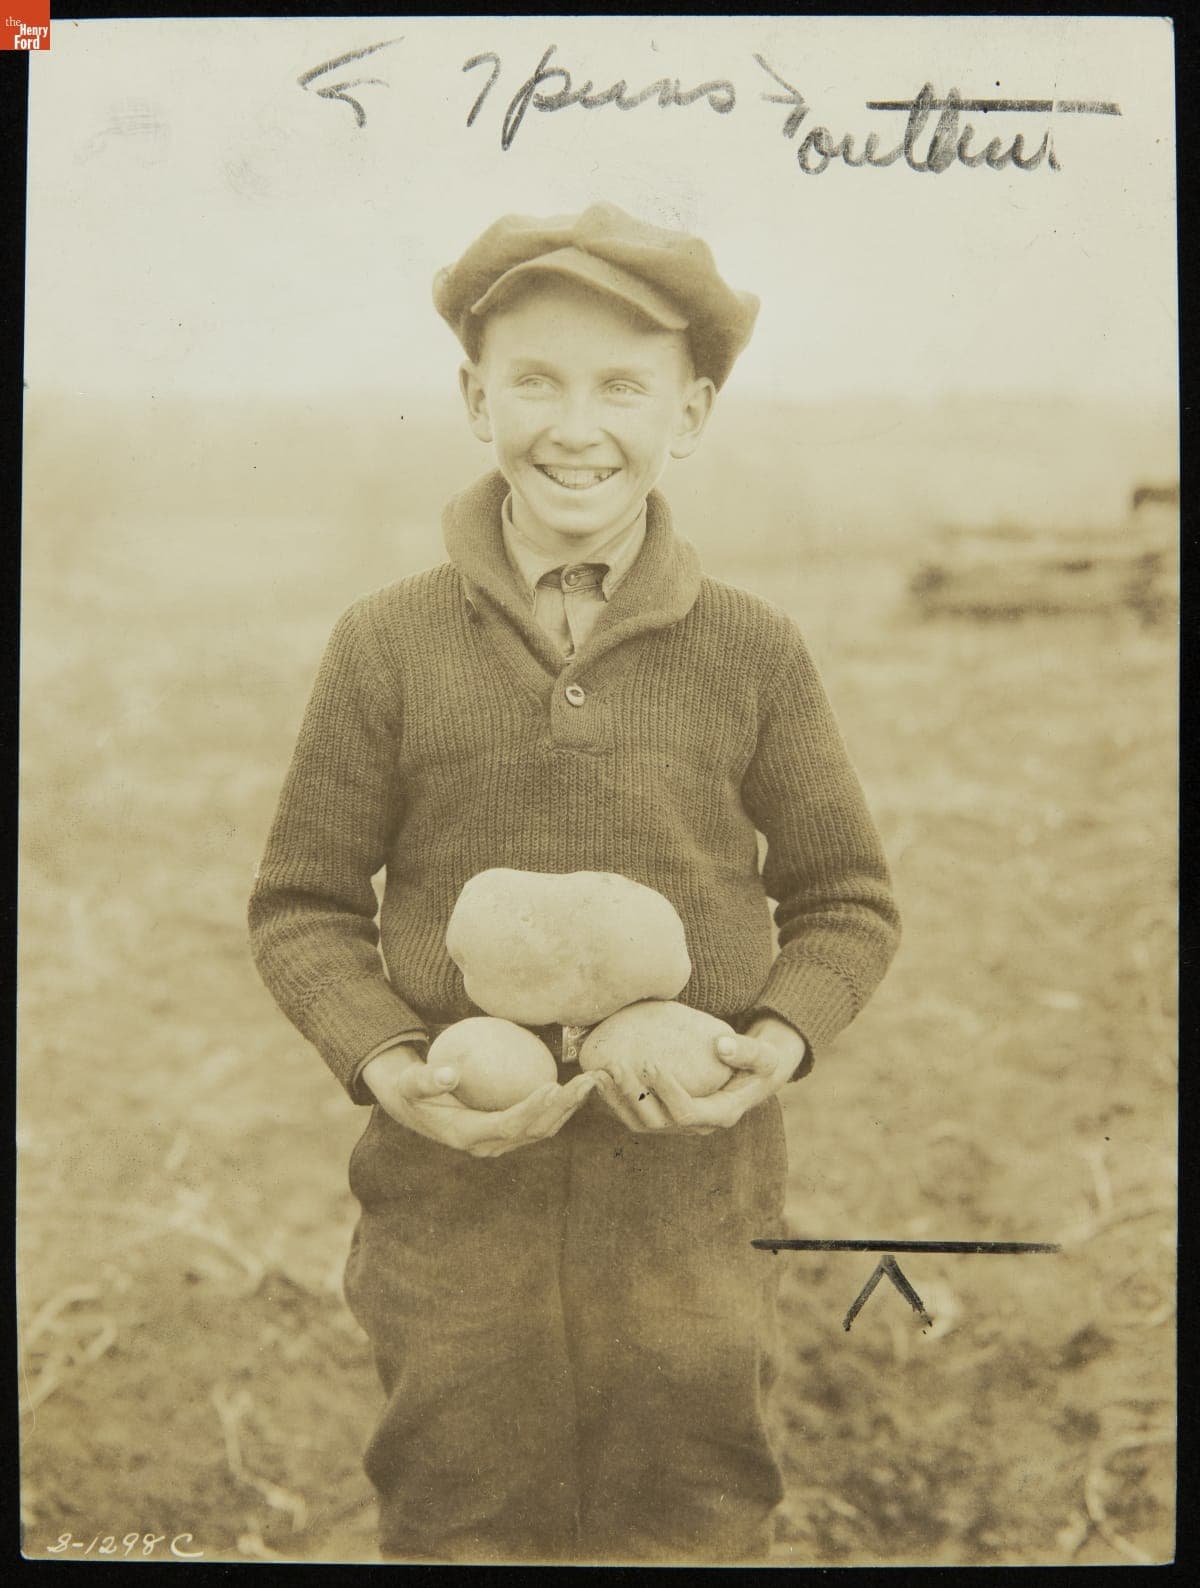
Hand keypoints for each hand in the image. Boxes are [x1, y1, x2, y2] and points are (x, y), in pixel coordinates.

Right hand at [361, 1043, 596, 1157]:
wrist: (413, 1106)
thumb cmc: (412, 1088)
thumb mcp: (411, 1082)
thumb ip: (427, 1079)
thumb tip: (449, 1073)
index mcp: (468, 1135)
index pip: (509, 1125)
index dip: (532, 1109)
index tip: (552, 1085)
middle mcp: (489, 1145)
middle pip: (535, 1130)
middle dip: (564, 1108)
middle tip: (586, 1082)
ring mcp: (502, 1141)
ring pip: (544, 1128)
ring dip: (570, 1107)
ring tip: (591, 1082)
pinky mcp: (509, 1132)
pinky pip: (541, 1120)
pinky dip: (561, 1104)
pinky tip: (577, 1082)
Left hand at [594, 1016, 804, 1135]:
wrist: (753, 1078)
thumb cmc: (759, 1063)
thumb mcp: (764, 1055)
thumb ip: (747, 1050)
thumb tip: (721, 1045)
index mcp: (721, 1114)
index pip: (686, 1111)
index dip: (665, 1090)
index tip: (650, 1061)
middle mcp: (697, 1126)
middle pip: (657, 1121)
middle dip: (633, 1095)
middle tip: (616, 1066)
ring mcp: (679, 1124)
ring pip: (640, 1122)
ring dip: (617, 1100)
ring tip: (599, 1073)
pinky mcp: (666, 1116)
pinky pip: (635, 1114)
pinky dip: (615, 1100)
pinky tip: (598, 1077)